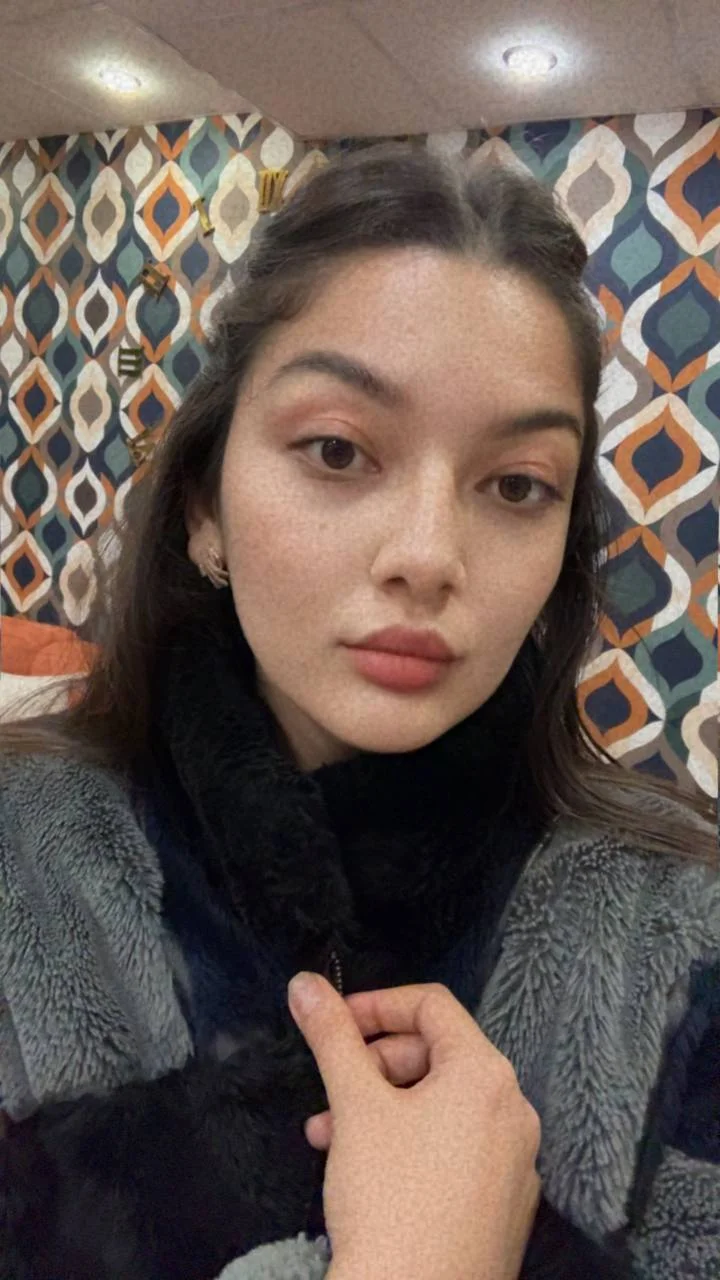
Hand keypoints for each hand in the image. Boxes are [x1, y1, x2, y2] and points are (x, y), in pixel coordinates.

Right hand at [288, 974, 541, 1279]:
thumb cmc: (390, 1200)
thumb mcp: (354, 1104)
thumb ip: (331, 1035)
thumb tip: (306, 983)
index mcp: (487, 1075)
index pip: (432, 1006)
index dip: (376, 1005)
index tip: (331, 1023)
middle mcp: (515, 1112)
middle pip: (439, 1055)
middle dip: (374, 1065)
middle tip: (330, 1091)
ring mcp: (517, 1164)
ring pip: (444, 1108)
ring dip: (384, 1108)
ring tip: (330, 1137)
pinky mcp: (506, 1208)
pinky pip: (459, 1152)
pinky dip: (414, 1146)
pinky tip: (371, 1176)